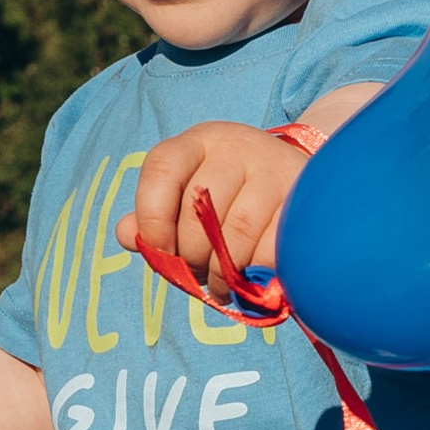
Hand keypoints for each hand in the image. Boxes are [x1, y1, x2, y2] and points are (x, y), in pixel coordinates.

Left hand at [125, 121, 306, 301]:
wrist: (302, 186)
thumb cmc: (232, 198)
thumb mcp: (189, 196)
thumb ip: (152, 217)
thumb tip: (126, 234)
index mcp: (198, 143)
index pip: (161, 169)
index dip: (152, 218)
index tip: (159, 251)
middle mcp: (236, 147)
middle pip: (200, 209)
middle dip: (191, 256)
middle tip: (197, 274)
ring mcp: (274, 168)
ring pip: (237, 231)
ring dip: (222, 272)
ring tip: (220, 286)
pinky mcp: (303, 198)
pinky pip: (272, 247)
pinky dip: (255, 273)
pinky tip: (249, 280)